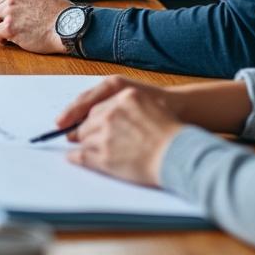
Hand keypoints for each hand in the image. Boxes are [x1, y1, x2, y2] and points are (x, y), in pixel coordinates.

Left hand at [0, 0, 72, 52]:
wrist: (69, 26)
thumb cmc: (64, 15)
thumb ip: (31, 1)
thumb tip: (28, 10)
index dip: (2, 11)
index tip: (4, 17)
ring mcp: (10, 14)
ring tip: (3, 36)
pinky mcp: (10, 29)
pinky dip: (0, 39)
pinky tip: (7, 42)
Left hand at [65, 81, 184, 187]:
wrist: (181, 154)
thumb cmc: (170, 132)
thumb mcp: (150, 106)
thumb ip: (127, 107)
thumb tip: (106, 116)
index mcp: (124, 96)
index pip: (96, 105)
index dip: (88, 116)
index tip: (78, 120)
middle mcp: (112, 112)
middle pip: (87, 122)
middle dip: (83, 130)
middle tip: (75, 136)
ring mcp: (105, 134)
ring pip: (83, 138)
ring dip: (83, 144)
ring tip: (80, 149)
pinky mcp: (102, 155)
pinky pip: (80, 155)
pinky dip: (75, 157)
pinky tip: (73, 158)